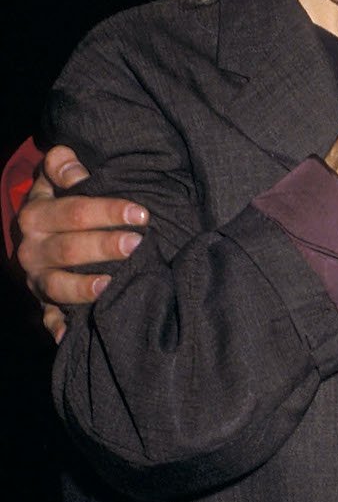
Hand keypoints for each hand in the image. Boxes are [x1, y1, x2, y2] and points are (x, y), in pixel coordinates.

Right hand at [15, 145, 147, 342]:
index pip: (74, 211)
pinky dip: (59, 328)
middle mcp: (32, 250)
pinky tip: (71, 335)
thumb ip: (61, 165)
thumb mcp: (54, 180)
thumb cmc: (58, 203)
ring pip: (57, 286)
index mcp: (35, 215)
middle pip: (69, 248)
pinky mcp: (44, 303)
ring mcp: (37, 279)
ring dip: (84, 288)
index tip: (141, 212)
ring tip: (111, 284)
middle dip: (104, 246)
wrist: (34, 233)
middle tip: (138, 243)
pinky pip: (50, 318)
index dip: (107, 210)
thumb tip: (75, 170)